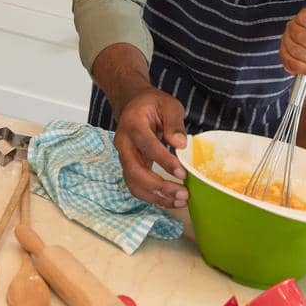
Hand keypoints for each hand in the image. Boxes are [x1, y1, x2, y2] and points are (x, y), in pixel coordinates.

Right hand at [114, 87, 188, 208]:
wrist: (133, 105)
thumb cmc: (152, 104)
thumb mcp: (168, 104)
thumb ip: (175, 122)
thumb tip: (180, 144)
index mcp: (132, 124)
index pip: (146, 145)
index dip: (163, 160)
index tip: (182, 173)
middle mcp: (123, 143)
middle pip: (134, 170)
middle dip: (158, 186)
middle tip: (182, 193)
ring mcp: (124, 157)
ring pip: (133, 183)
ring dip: (156, 196)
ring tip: (180, 201)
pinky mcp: (130, 167)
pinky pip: (137, 187)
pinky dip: (153, 197)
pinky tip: (171, 200)